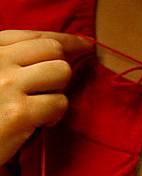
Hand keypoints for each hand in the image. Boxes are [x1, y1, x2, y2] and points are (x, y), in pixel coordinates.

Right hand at [0, 29, 91, 165]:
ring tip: (42, 107)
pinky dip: (55, 116)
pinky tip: (39, 123)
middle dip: (61, 71)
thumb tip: (60, 53)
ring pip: (61, 72)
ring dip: (59, 92)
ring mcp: (9, 84)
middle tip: (52, 91)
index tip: (82, 45)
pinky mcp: (20, 112)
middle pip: (54, 50)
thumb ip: (17, 62)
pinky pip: (59, 103)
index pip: (36, 36)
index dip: (65, 40)